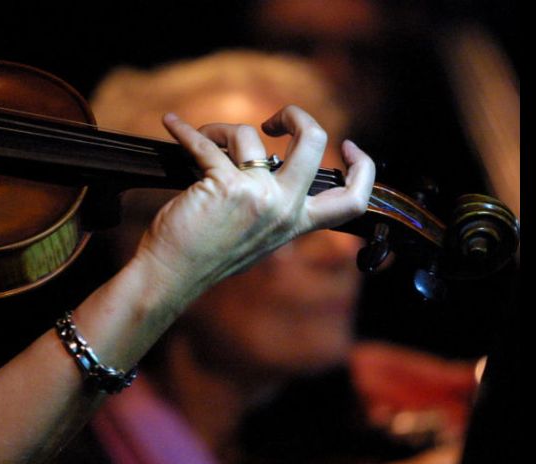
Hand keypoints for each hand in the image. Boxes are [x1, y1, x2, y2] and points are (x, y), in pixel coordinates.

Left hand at [134, 105, 374, 299]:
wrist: (173, 276)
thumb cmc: (207, 257)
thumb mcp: (258, 240)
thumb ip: (274, 209)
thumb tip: (270, 164)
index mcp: (295, 223)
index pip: (351, 200)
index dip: (363, 167)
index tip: (347, 145)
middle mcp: (283, 208)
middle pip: (314, 142)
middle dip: (297, 115)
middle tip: (274, 120)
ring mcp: (257, 195)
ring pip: (248, 134)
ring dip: (220, 130)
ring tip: (204, 141)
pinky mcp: (225, 185)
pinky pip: (205, 143)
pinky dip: (184, 130)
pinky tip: (172, 124)